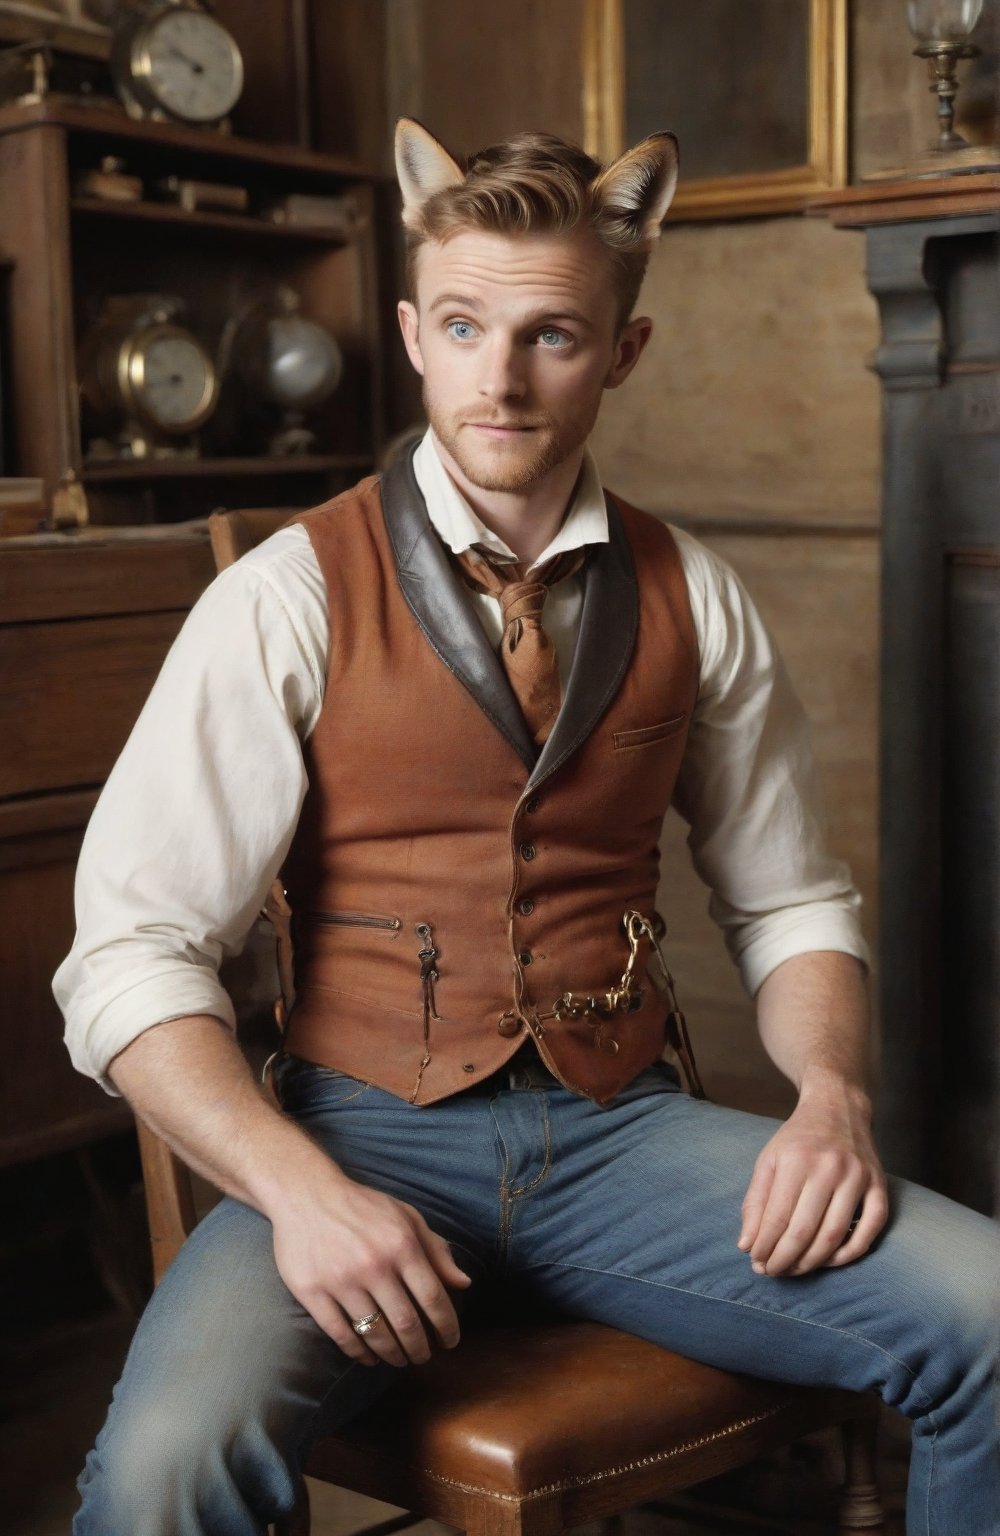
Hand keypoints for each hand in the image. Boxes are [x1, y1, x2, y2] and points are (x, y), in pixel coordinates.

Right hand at [270, 1169, 471, 1366]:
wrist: (306, 1194)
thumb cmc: (362, 1207)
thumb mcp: (406, 1217)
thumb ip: (436, 1250)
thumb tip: (463, 1283)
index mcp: (402, 1245)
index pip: (433, 1298)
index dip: (446, 1326)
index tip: (450, 1342)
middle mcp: (374, 1265)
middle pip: (406, 1323)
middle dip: (420, 1348)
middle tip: (423, 1357)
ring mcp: (341, 1280)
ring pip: (374, 1333)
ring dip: (391, 1354)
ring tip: (399, 1359)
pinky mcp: (312, 1292)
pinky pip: (340, 1334)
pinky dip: (357, 1352)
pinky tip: (367, 1357)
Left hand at [737, 1084, 888, 1276]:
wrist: (839, 1107)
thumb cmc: (798, 1139)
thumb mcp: (768, 1160)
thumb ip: (755, 1202)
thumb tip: (747, 1245)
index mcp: (796, 1160)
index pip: (777, 1217)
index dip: (765, 1246)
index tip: (756, 1263)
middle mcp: (829, 1168)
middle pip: (805, 1230)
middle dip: (785, 1259)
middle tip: (773, 1272)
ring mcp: (857, 1177)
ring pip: (835, 1235)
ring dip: (812, 1262)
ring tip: (794, 1270)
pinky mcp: (879, 1185)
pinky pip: (870, 1230)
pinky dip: (850, 1253)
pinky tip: (828, 1261)